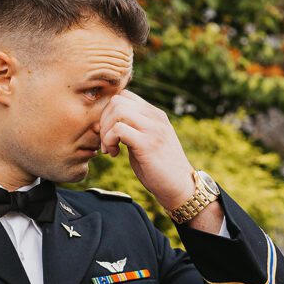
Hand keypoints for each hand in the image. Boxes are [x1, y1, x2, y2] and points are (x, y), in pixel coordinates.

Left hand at [98, 89, 196, 210]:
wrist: (180, 187)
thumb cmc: (160, 168)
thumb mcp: (146, 142)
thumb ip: (133, 129)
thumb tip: (109, 125)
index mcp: (154, 114)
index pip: (125, 96)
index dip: (109, 113)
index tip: (109, 133)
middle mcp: (155, 117)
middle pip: (117, 100)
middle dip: (104, 121)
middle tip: (106, 142)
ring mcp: (152, 129)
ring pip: (117, 111)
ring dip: (106, 131)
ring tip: (110, 148)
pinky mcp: (147, 144)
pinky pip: (119, 129)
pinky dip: (109, 141)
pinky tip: (115, 154)